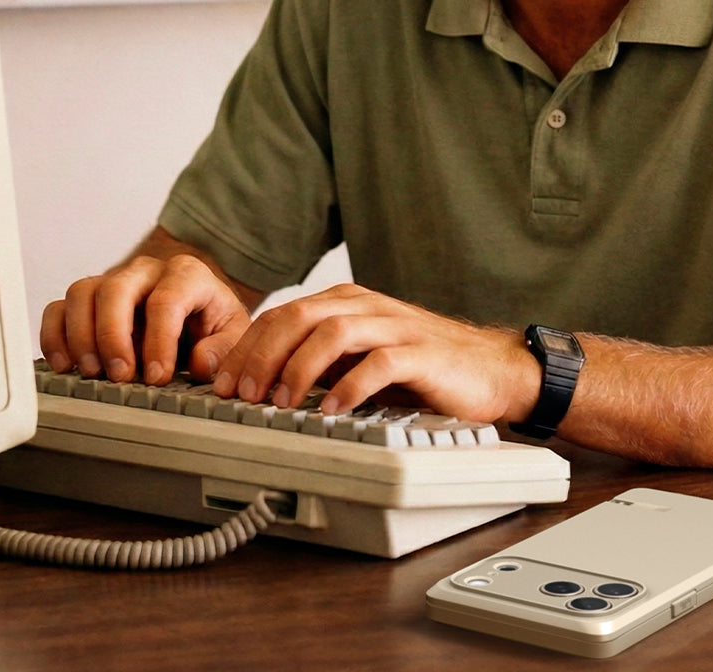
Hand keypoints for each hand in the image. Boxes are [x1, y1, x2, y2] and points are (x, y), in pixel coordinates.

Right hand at [39, 230, 256, 384]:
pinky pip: (59, 308)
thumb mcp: (233, 333)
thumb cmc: (211, 320)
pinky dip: (55, 336)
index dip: (159, 340)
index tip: (157, 376)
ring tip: (92, 372)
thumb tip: (198, 361)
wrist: (195, 307)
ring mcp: (113, 282)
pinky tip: (65, 364)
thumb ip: (223, 347)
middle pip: (116, 289)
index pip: (167, 300)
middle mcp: (145, 272)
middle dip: (113, 335)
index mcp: (186, 275)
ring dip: (81, 336)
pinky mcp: (88, 300)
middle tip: (119, 375)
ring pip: (82, 293)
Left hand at [211, 283, 537, 422]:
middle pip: (298, 317)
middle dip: (262, 356)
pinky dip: (350, 387)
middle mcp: (365, 307)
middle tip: (241, 394)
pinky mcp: (421, 354)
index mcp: (345, 303)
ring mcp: (393, 327)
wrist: (489, 368)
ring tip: (280, 402)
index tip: (223, 382)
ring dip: (298, 369)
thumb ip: (319, 359)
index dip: (247, 347)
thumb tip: (260, 383)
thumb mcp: (359, 357)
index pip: (282, 315)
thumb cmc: (420, 367)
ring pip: (332, 333)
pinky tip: (333, 410)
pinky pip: (379, 364)